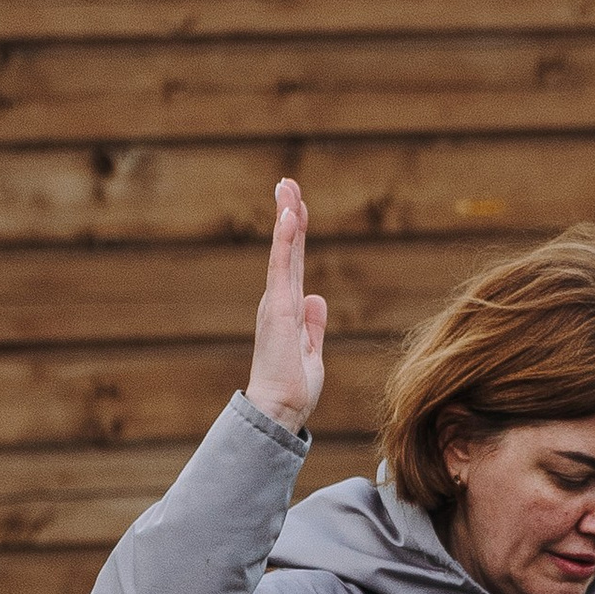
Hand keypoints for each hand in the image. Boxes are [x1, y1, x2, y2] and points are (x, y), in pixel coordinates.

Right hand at [244, 178, 325, 432]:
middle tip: (287, 182)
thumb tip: (317, 298)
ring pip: (284, 252)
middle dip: (289, 215)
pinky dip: (286, 242)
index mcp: (289, 309)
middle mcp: (280, 301)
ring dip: (286, 218)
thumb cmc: (293, 389)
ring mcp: (277, 303)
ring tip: (287, 188)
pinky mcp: (278, 309)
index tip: (297, 206)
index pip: (295, 264)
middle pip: (288, 250)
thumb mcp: (312, 353)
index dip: (296, 235)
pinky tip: (289, 217)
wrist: (280, 410)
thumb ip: (314, 325)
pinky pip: (282, 268)